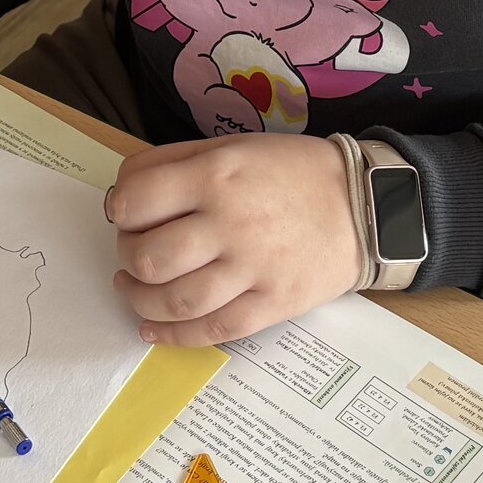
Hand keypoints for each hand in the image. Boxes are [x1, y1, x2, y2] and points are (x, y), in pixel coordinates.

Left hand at [105, 135, 364, 346]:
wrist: (364, 206)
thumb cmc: (290, 172)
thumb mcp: (232, 146)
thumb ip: (173, 163)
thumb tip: (123, 194)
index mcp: (216, 175)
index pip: (136, 201)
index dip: (118, 211)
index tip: (123, 215)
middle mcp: (230, 223)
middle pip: (148, 256)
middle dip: (126, 258)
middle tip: (132, 253)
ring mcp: (252, 269)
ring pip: (173, 300)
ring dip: (139, 300)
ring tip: (134, 288)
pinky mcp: (271, 305)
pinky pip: (211, 330)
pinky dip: (172, 336)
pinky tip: (151, 330)